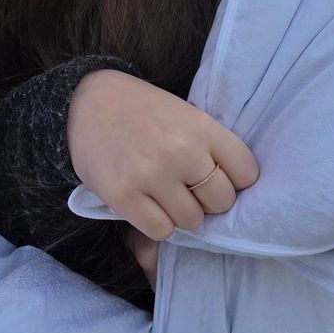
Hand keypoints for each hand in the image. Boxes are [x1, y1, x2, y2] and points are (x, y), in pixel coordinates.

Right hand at [67, 69, 258, 241]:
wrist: (87, 102)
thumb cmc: (143, 110)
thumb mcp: (186, 114)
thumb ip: (210, 145)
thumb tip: (235, 187)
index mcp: (202, 128)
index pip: (246, 172)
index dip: (236, 181)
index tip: (220, 178)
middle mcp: (181, 152)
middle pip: (221, 201)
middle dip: (210, 201)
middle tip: (190, 190)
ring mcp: (152, 175)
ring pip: (192, 221)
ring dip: (182, 214)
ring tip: (165, 196)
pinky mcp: (123, 195)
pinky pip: (161, 230)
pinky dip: (158, 224)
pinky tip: (148, 205)